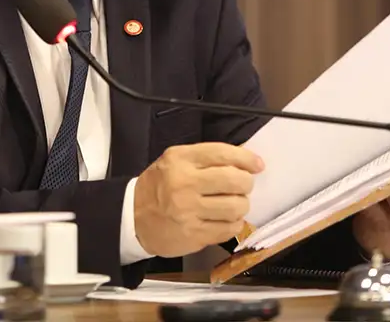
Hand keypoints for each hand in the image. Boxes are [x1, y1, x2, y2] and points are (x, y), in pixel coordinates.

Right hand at [133, 142, 263, 257]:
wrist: (133, 218)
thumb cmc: (158, 186)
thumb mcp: (174, 160)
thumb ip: (205, 158)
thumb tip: (245, 161)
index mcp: (180, 160)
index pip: (222, 154)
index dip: (246, 158)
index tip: (257, 164)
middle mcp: (184, 184)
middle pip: (234, 180)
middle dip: (246, 182)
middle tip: (243, 185)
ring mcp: (189, 212)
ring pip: (236, 207)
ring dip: (242, 204)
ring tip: (234, 203)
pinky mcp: (194, 235)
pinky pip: (229, 229)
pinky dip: (234, 223)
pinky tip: (227, 219)